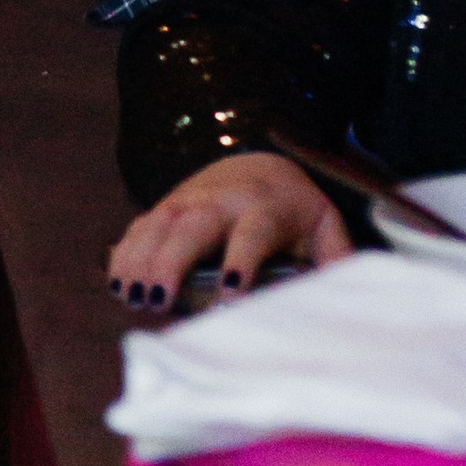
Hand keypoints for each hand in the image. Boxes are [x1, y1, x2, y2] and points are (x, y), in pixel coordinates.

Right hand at [106, 150, 349, 313]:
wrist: (259, 165)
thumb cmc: (295, 211)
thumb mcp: (324, 228)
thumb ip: (336, 259)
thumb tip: (349, 295)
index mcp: (266, 206)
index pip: (253, 232)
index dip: (241, 261)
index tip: (229, 294)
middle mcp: (222, 199)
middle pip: (193, 225)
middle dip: (172, 262)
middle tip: (158, 300)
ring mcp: (188, 199)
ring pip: (158, 223)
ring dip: (140, 259)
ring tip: (129, 296)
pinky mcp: (165, 206)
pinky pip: (140, 227)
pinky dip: (125, 253)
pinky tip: (116, 283)